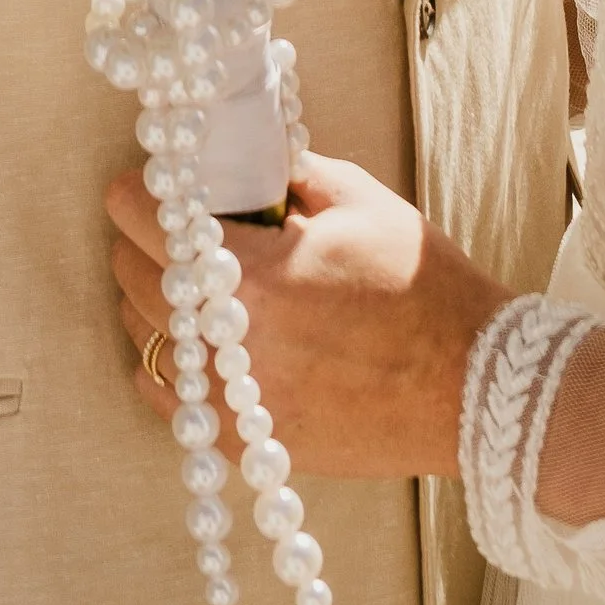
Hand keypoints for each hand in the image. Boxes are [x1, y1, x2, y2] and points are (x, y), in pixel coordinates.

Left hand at [105, 154, 509, 480]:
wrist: (470, 383)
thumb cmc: (421, 286)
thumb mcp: (358, 201)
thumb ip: (287, 175)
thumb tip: (239, 160)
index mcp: (258, 274)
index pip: (151, 223)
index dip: (134, 193)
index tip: (136, 183)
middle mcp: (235, 345)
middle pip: (137, 282)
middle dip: (139, 243)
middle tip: (158, 224)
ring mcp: (239, 403)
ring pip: (148, 343)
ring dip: (150, 304)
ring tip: (174, 280)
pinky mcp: (251, 444)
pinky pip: (171, 403)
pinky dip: (166, 368)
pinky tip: (184, 344)